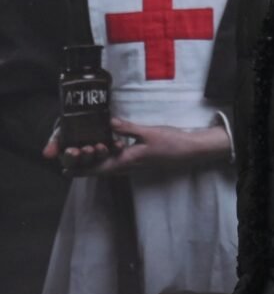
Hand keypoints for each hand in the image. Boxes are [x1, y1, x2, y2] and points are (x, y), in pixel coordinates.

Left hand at [47, 118, 229, 176]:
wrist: (189, 151)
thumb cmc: (171, 142)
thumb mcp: (148, 132)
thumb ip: (127, 128)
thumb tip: (106, 122)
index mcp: (127, 161)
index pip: (98, 169)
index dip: (81, 171)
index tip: (64, 170)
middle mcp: (127, 166)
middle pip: (99, 170)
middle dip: (83, 165)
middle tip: (68, 158)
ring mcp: (133, 165)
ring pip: (107, 166)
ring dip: (93, 162)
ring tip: (81, 154)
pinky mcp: (138, 160)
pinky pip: (116, 162)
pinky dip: (106, 157)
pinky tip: (104, 149)